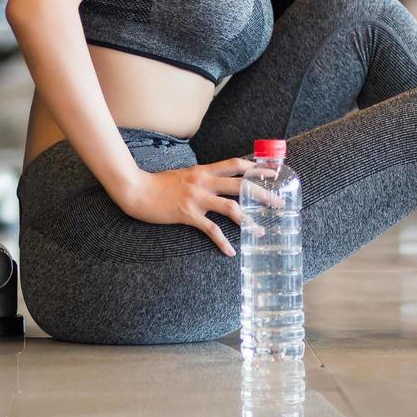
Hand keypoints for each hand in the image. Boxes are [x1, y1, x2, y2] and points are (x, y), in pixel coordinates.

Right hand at [119, 157, 276, 255]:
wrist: (137, 189)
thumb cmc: (158, 183)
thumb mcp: (184, 174)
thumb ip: (201, 177)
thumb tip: (215, 181)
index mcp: (203, 171)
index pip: (235, 165)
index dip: (255, 168)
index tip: (272, 173)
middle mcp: (203, 181)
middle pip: (240, 185)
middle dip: (262, 194)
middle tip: (279, 203)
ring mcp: (196, 198)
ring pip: (231, 208)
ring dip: (250, 220)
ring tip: (262, 231)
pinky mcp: (188, 214)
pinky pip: (211, 229)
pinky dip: (223, 242)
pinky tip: (230, 251)